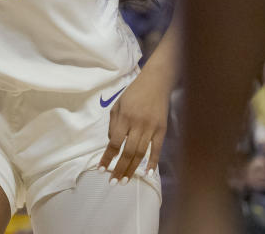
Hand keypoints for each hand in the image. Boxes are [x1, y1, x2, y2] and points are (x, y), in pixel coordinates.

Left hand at [99, 68, 170, 182]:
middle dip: (119, 168)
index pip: (114, 143)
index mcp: (124, 117)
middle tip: (113, 181)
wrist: (156, 83)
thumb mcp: (117, 105)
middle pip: (128, 152)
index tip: (101, 169)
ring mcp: (151, 128)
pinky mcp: (162, 130)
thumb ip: (113, 124)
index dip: (107, 158)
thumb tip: (112, 144)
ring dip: (132, 169)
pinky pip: (157, 149)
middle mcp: (137, 124)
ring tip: (125, 181)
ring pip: (141, 153)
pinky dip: (152, 162)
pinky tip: (146, 173)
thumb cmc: (133, 93)